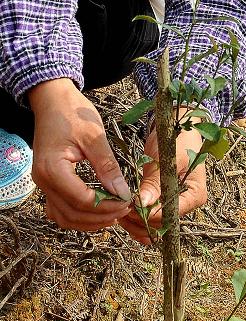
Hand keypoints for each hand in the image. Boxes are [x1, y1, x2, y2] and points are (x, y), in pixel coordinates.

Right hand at [29, 79, 130, 230]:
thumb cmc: (72, 112)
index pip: (81, 200)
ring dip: (89, 222)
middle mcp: (43, 181)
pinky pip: (61, 210)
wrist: (52, 99)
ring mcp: (43, 185)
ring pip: (65, 217)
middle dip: (100, 217)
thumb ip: (108, 166)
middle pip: (72, 213)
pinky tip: (97, 212)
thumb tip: (122, 193)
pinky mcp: (49, 184)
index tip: (126, 202)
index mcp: (52, 168)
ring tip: (113, 214)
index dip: (106, 206)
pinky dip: (79, 216)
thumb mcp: (94, 137)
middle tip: (123, 209)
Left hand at [119, 110, 206, 244]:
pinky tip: (125, 216)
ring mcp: (176, 205)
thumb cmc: (176, 140)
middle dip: (141, 220)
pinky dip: (138, 220)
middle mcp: (187, 205)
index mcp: (195, 195)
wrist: (177, 130)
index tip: (130, 207)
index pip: (170, 215)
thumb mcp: (165, 160)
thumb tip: (143, 204)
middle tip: (121, 209)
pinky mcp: (165, 203)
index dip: (149, 215)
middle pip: (162, 224)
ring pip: (155, 225)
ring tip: (120, 213)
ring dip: (137, 223)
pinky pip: (152, 219)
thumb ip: (154, 184)